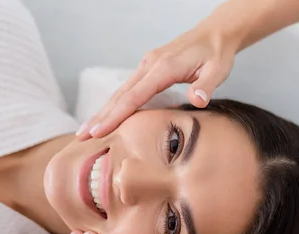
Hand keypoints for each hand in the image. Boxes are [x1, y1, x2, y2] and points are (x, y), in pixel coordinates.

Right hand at [76, 23, 236, 139]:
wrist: (215, 33)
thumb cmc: (216, 54)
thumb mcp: (217, 70)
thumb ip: (206, 87)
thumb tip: (197, 100)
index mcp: (162, 68)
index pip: (133, 97)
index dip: (115, 116)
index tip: (98, 131)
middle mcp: (149, 65)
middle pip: (119, 95)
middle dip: (100, 116)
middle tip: (81, 136)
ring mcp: (146, 65)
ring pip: (120, 92)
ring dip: (103, 111)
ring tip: (86, 130)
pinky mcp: (148, 68)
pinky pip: (127, 89)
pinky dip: (115, 104)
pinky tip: (107, 115)